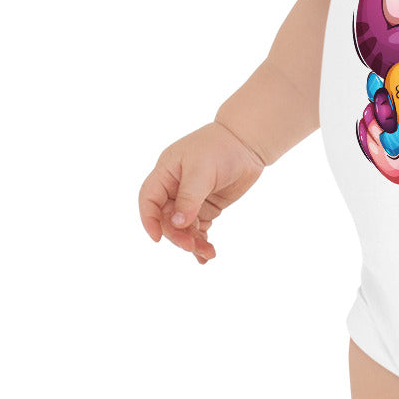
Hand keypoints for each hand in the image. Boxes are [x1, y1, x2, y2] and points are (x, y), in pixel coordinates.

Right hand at [138, 122, 264, 263]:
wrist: (249, 143)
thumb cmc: (222, 148)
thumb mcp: (202, 171)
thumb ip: (189, 198)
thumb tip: (177, 224)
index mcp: (166, 173)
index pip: (149, 200)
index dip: (149, 220)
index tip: (157, 239)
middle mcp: (175, 187)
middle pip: (167, 218)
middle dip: (177, 234)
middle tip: (191, 246)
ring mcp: (191, 198)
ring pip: (183, 226)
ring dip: (191, 241)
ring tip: (207, 254)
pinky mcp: (207, 206)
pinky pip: (198, 227)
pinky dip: (201, 240)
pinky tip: (206, 254)